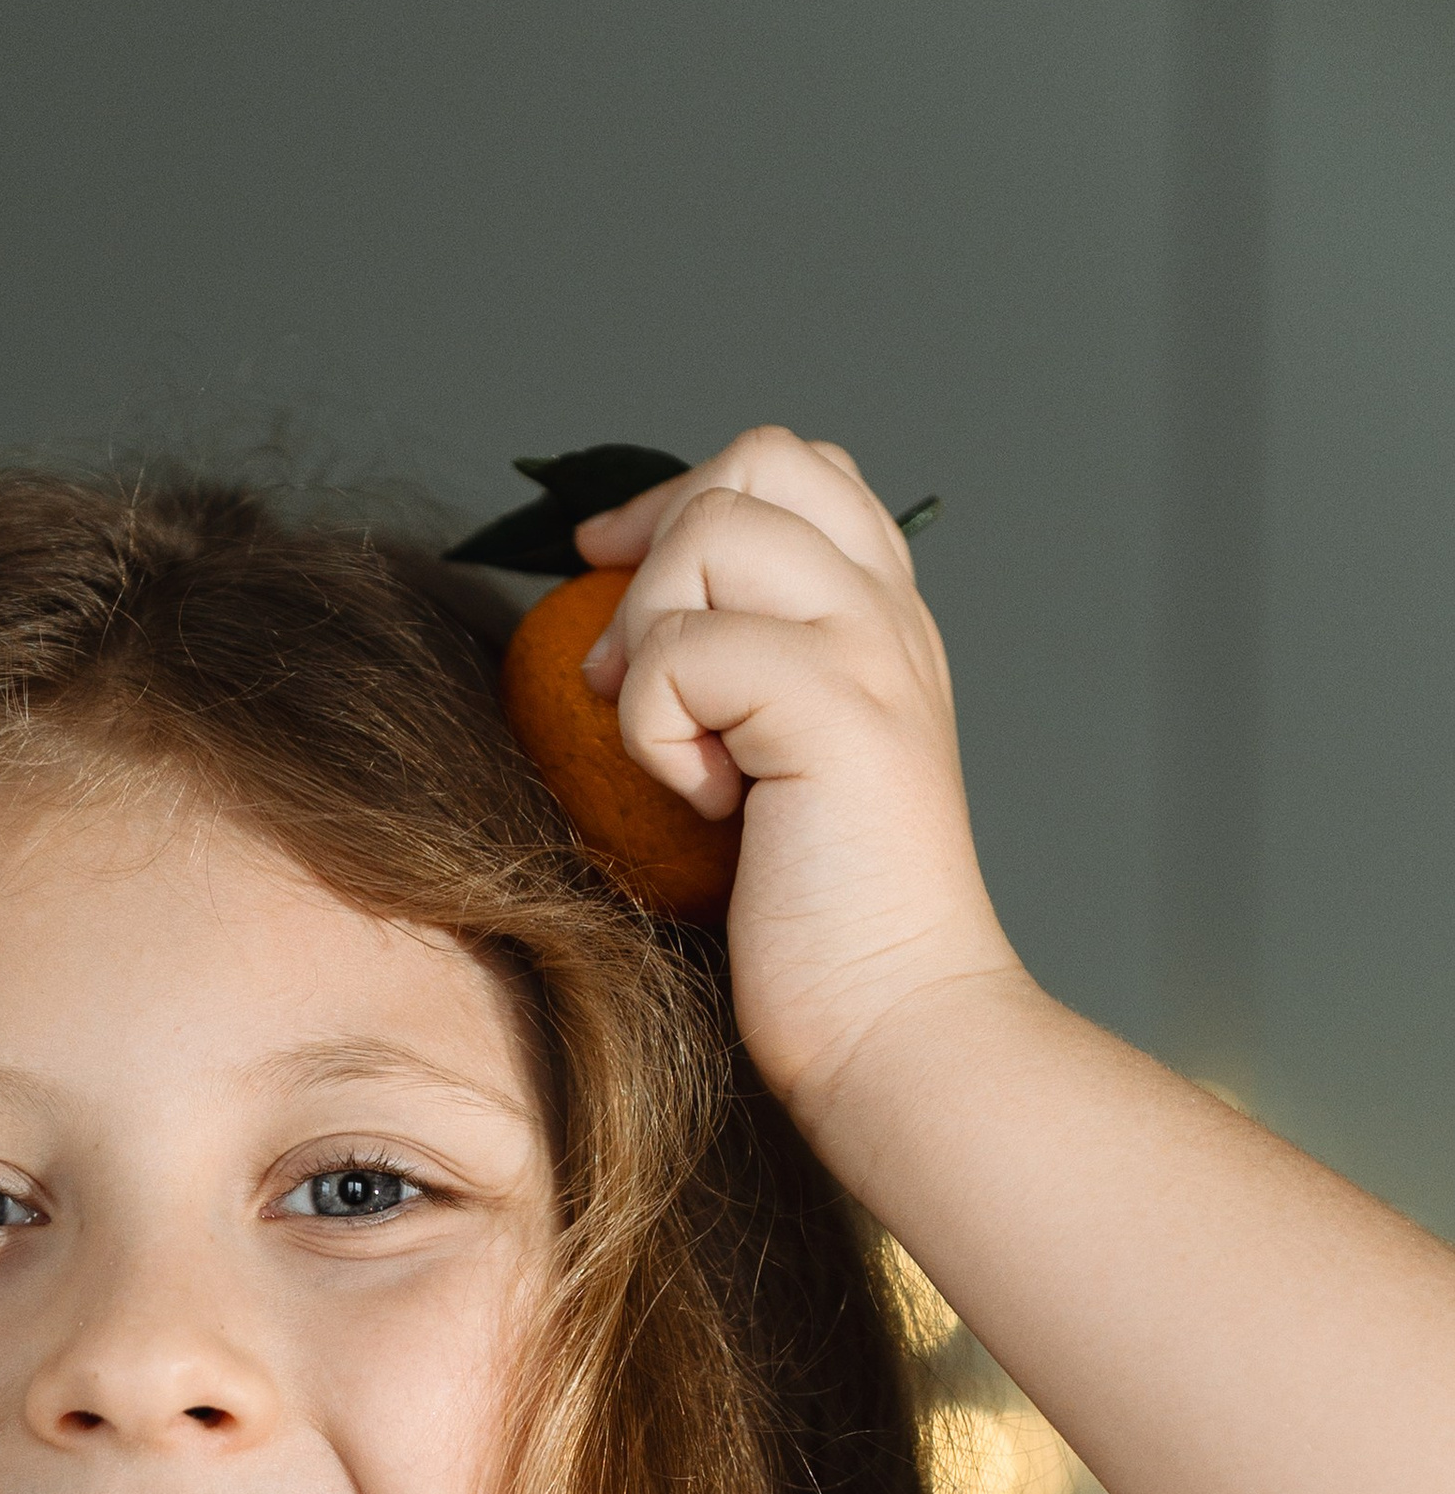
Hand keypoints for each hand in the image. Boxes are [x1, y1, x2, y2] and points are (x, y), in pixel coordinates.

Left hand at [573, 428, 1021, 1128]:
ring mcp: (873, 653)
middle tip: (628, 681)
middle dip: (659, 552)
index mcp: (882, 622)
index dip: (683, 498)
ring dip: (652, 639)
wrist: (889, 1030)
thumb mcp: (766, 778)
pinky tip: (704, 805)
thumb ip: (728, 687)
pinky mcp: (836, 712)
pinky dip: (656, 727)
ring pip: (714, 531)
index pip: (792, 467)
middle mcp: (890, 617)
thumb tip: (602, 632)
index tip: (612, 575)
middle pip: (754, 463)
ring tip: (675, 751)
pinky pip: (686, 653)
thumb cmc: (815, 936)